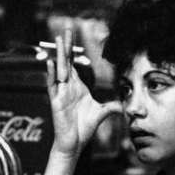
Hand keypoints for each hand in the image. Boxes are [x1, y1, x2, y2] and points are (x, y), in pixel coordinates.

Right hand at [46, 37, 120, 157]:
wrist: (74, 145)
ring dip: (59, 55)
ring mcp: (61, 94)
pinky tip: (51, 62)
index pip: (74, 64)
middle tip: (66, 30)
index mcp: (77, 87)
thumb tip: (123, 106)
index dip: (73, 50)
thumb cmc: (84, 129)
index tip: (72, 36)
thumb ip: (111, 107)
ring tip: (59, 40)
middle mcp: (68, 88)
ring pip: (60, 70)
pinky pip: (53, 85)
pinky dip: (52, 74)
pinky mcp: (56, 102)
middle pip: (66, 62)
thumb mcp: (101, 114)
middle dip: (66, 46)